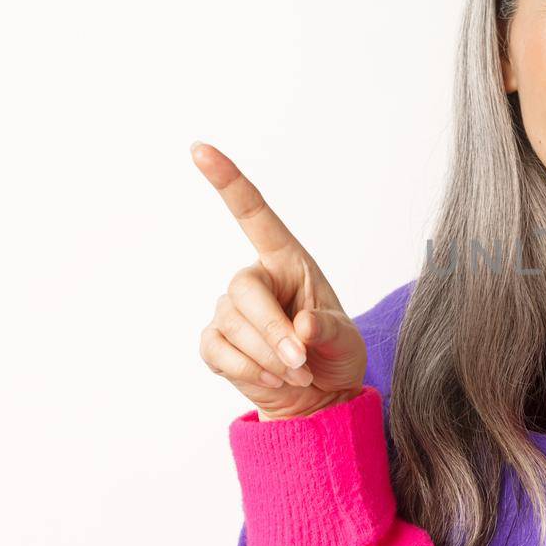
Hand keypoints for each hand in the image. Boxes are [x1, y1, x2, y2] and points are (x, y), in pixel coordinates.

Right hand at [192, 141, 366, 420]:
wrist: (319, 395)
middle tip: (301, 362)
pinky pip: (220, 352)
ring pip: (235, 328)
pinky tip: (275, 380)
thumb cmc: (334, 353)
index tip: (200, 149)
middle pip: (244, 291)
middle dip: (272, 330)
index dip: (228, 181)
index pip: (253, 214)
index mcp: (287, 261)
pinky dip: (251, 371)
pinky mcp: (215, 344)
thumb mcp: (345, 340)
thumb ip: (327, 330)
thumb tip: (301, 328)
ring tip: (298, 372)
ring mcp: (230, 311)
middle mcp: (255, 279)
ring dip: (270, 358)